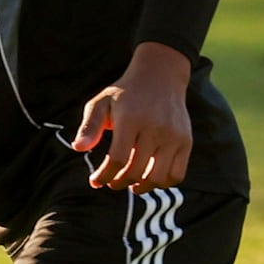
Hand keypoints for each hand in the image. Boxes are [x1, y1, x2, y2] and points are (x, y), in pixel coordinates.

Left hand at [73, 43, 193, 193]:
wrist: (160, 76)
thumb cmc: (126, 94)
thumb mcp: (101, 103)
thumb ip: (89, 126)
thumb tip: (77, 148)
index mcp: (130, 119)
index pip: (117, 158)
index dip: (104, 175)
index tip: (95, 181)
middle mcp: (154, 128)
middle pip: (135, 171)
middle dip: (119, 183)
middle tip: (112, 183)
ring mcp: (173, 136)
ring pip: (157, 177)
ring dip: (141, 187)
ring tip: (131, 184)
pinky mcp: (185, 141)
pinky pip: (176, 174)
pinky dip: (162, 183)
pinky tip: (149, 178)